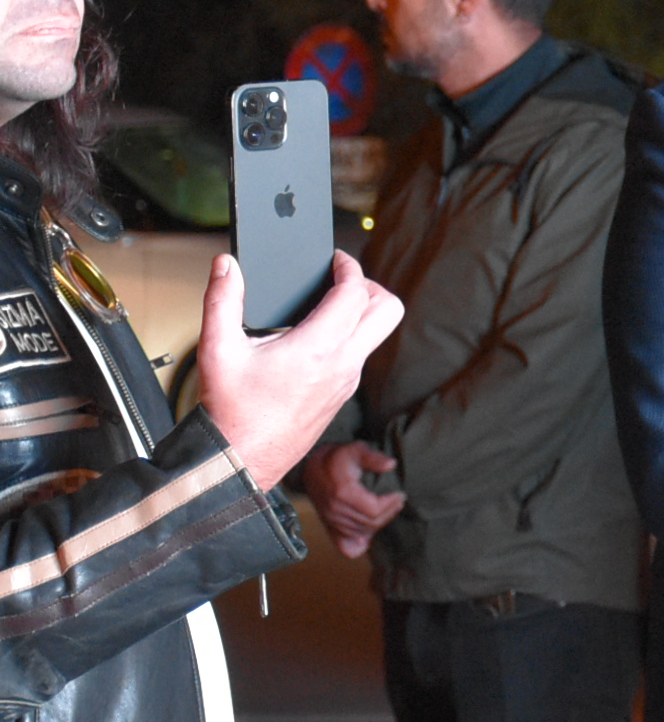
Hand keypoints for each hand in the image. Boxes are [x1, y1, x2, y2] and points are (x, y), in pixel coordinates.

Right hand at [198, 252, 402, 492]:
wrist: (240, 462)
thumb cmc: (230, 413)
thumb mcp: (217, 349)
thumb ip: (222, 300)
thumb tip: (226, 265)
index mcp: (318, 349)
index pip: (355, 293)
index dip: (349, 267)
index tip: (336, 260)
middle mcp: (343, 365)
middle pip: (388, 311)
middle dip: (371, 287)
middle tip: (342, 281)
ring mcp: (347, 382)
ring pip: (377, 335)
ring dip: (362, 313)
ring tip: (328, 304)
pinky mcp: (343, 395)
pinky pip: (361, 356)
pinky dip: (350, 337)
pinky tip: (318, 336)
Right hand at [300, 440, 405, 557]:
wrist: (311, 468)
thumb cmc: (337, 458)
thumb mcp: (356, 450)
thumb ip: (373, 457)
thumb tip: (391, 465)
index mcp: (343, 493)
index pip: (374, 510)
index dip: (391, 504)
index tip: (400, 494)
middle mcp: (335, 510)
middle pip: (371, 523)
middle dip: (389, 513)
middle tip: (398, 501)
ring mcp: (330, 520)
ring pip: (362, 533)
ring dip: (379, 523)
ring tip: (388, 509)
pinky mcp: (328, 527)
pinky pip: (346, 547)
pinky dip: (360, 543)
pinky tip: (370, 533)